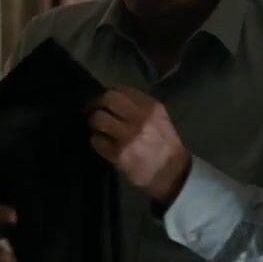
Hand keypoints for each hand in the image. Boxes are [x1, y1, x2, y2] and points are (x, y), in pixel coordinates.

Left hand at [85, 85, 190, 205]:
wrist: (171, 172)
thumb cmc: (164, 143)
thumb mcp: (159, 117)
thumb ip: (139, 105)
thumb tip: (111, 96)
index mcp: (151, 107)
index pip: (120, 89)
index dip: (106, 93)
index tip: (102, 100)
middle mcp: (140, 118)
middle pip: (107, 99)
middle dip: (95, 104)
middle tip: (91, 110)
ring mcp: (128, 136)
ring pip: (98, 119)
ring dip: (94, 123)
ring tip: (99, 128)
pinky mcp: (118, 154)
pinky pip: (96, 141)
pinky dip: (97, 141)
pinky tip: (104, 144)